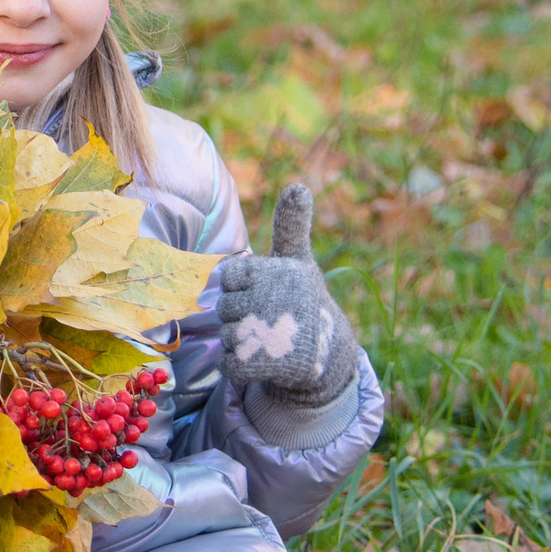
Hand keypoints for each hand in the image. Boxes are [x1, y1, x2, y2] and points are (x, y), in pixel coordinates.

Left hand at [217, 183, 360, 410]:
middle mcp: (268, 300)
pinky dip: (240, 365)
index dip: (243, 286)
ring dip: (242, 341)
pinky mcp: (258, 365)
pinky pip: (227, 363)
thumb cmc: (302, 300)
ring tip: (271, 340)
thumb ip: (291, 225)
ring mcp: (262, 334)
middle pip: (224, 307)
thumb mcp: (298, 260)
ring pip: (225, 336)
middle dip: (242, 315)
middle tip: (270, 320)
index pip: (230, 275)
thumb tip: (298, 186)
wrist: (326, 355)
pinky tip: (264, 360)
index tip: (265, 292)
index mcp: (275, 271)